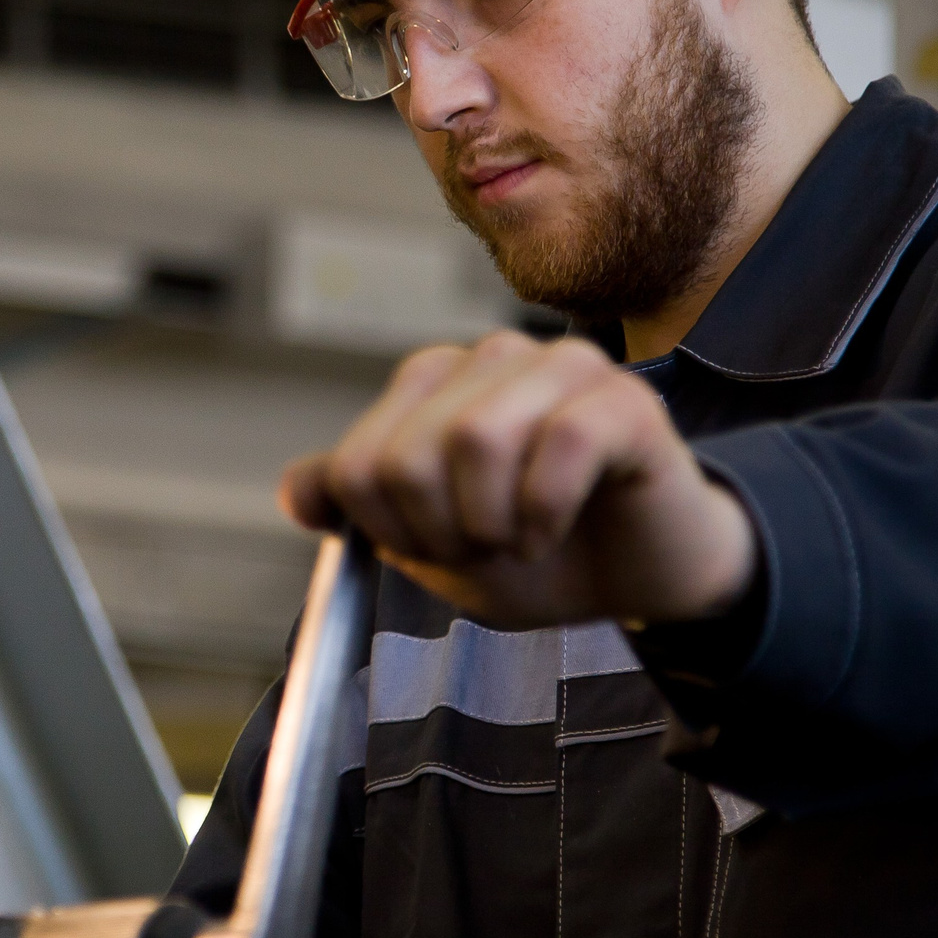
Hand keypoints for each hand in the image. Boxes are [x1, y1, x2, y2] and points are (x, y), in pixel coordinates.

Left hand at [278, 331, 757, 630]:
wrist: (642, 579)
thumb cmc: (541, 550)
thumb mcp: (432, 543)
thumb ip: (361, 506)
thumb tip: (295, 495)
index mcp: (437, 382)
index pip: (358, 465)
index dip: (390, 533)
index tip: (437, 549)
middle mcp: (495, 358)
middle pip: (410, 457)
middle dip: (441, 532)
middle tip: (487, 548)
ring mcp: (563, 367)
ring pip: (478, 440)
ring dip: (494, 524)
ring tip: (523, 540)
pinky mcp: (624, 398)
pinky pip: (560, 445)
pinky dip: (547, 513)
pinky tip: (556, 532)